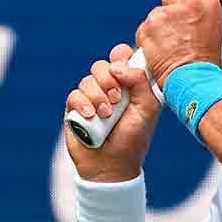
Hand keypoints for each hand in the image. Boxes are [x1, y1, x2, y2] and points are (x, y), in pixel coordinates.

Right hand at [63, 43, 161, 182]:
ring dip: (98, 96)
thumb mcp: (147, 109)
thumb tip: (120, 67)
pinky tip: (90, 115)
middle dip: (109, 80)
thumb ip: (141, 82)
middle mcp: (109, 88)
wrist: (112, 165)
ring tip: (106, 114)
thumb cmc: (134, 138)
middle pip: (102, 65)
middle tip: (117, 99)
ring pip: (87, 80)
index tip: (123, 72)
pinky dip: (82, 104)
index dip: (121, 57)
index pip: (122, 56)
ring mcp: (91, 97)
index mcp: (129, 84)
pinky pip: (74, 95)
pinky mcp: (75, 109)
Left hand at [136, 0, 221, 88]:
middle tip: (181, 32)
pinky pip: (145, 28)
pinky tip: (162, 50)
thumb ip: (201, 7)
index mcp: (206, 1)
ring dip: (161, 27)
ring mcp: (163, 15)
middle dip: (172, 11)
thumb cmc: (205, 58)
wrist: (192, 79)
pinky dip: (150, 38)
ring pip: (157, 14)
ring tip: (172, 45)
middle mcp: (184, 3)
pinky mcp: (147, 28)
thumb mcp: (213, 26)